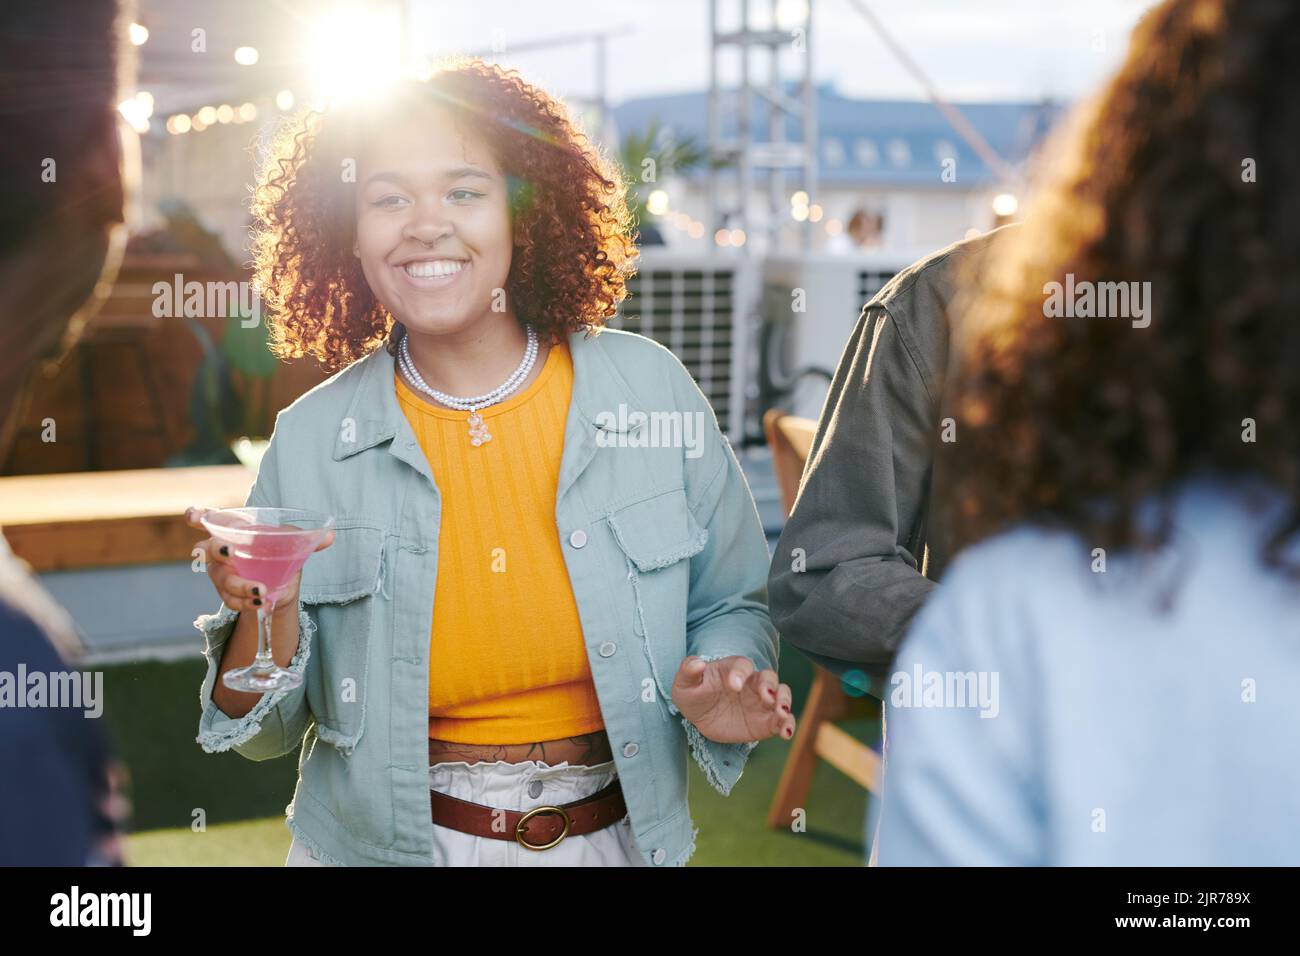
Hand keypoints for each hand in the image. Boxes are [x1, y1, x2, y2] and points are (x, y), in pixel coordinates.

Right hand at [185, 505, 334, 612]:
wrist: (281, 584)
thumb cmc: (279, 553)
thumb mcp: (292, 543)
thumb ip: (306, 538)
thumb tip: (330, 536)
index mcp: (234, 531)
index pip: (211, 519)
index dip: (198, 516)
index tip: (193, 515)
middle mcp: (222, 550)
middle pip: (207, 549)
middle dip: (216, 550)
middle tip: (229, 552)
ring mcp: (221, 573)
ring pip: (221, 579)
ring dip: (240, 585)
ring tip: (261, 591)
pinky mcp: (227, 594)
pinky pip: (231, 600)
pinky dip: (246, 602)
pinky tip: (261, 603)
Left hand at [671, 655, 794, 743]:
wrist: (701, 716)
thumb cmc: (694, 693)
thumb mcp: (684, 684)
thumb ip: (689, 671)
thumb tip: (698, 663)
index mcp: (733, 670)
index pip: (742, 665)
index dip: (740, 673)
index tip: (734, 685)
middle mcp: (752, 683)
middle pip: (769, 677)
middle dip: (770, 686)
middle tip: (767, 697)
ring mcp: (762, 702)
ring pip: (782, 695)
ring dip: (785, 702)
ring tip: (781, 713)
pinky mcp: (766, 722)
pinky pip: (782, 721)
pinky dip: (788, 725)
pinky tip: (785, 733)